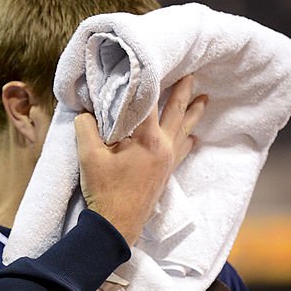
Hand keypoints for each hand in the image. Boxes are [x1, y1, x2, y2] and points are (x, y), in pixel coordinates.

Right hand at [76, 75, 207, 244]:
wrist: (117, 225)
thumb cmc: (105, 191)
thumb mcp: (88, 157)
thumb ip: (86, 128)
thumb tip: (86, 111)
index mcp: (147, 139)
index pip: (149, 102)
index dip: (147, 82)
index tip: (149, 66)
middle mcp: (164, 146)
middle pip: (176, 112)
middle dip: (183, 91)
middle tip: (192, 74)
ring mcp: (168, 160)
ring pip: (184, 129)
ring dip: (193, 113)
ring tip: (203, 99)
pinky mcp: (166, 173)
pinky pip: (182, 150)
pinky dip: (188, 139)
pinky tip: (193, 137)